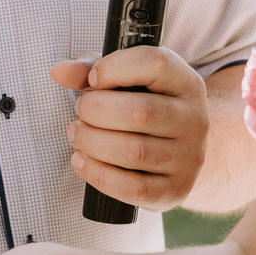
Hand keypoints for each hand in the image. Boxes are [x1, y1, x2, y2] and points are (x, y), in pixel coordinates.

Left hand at [52, 46, 209, 209]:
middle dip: (95, 110)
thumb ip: (92, 69)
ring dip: (92, 142)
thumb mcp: (127, 80)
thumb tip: (59, 71)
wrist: (183, 152)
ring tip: (77, 134)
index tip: (93, 79)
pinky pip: (133, 188)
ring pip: (134, 152)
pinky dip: (98, 174)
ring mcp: (189, 158)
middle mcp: (195, 119)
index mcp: (186, 82)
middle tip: (80, 111)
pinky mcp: (175, 190)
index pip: (155, 64)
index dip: (114, 67)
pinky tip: (82, 161)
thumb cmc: (148, 107)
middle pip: (139, 112)